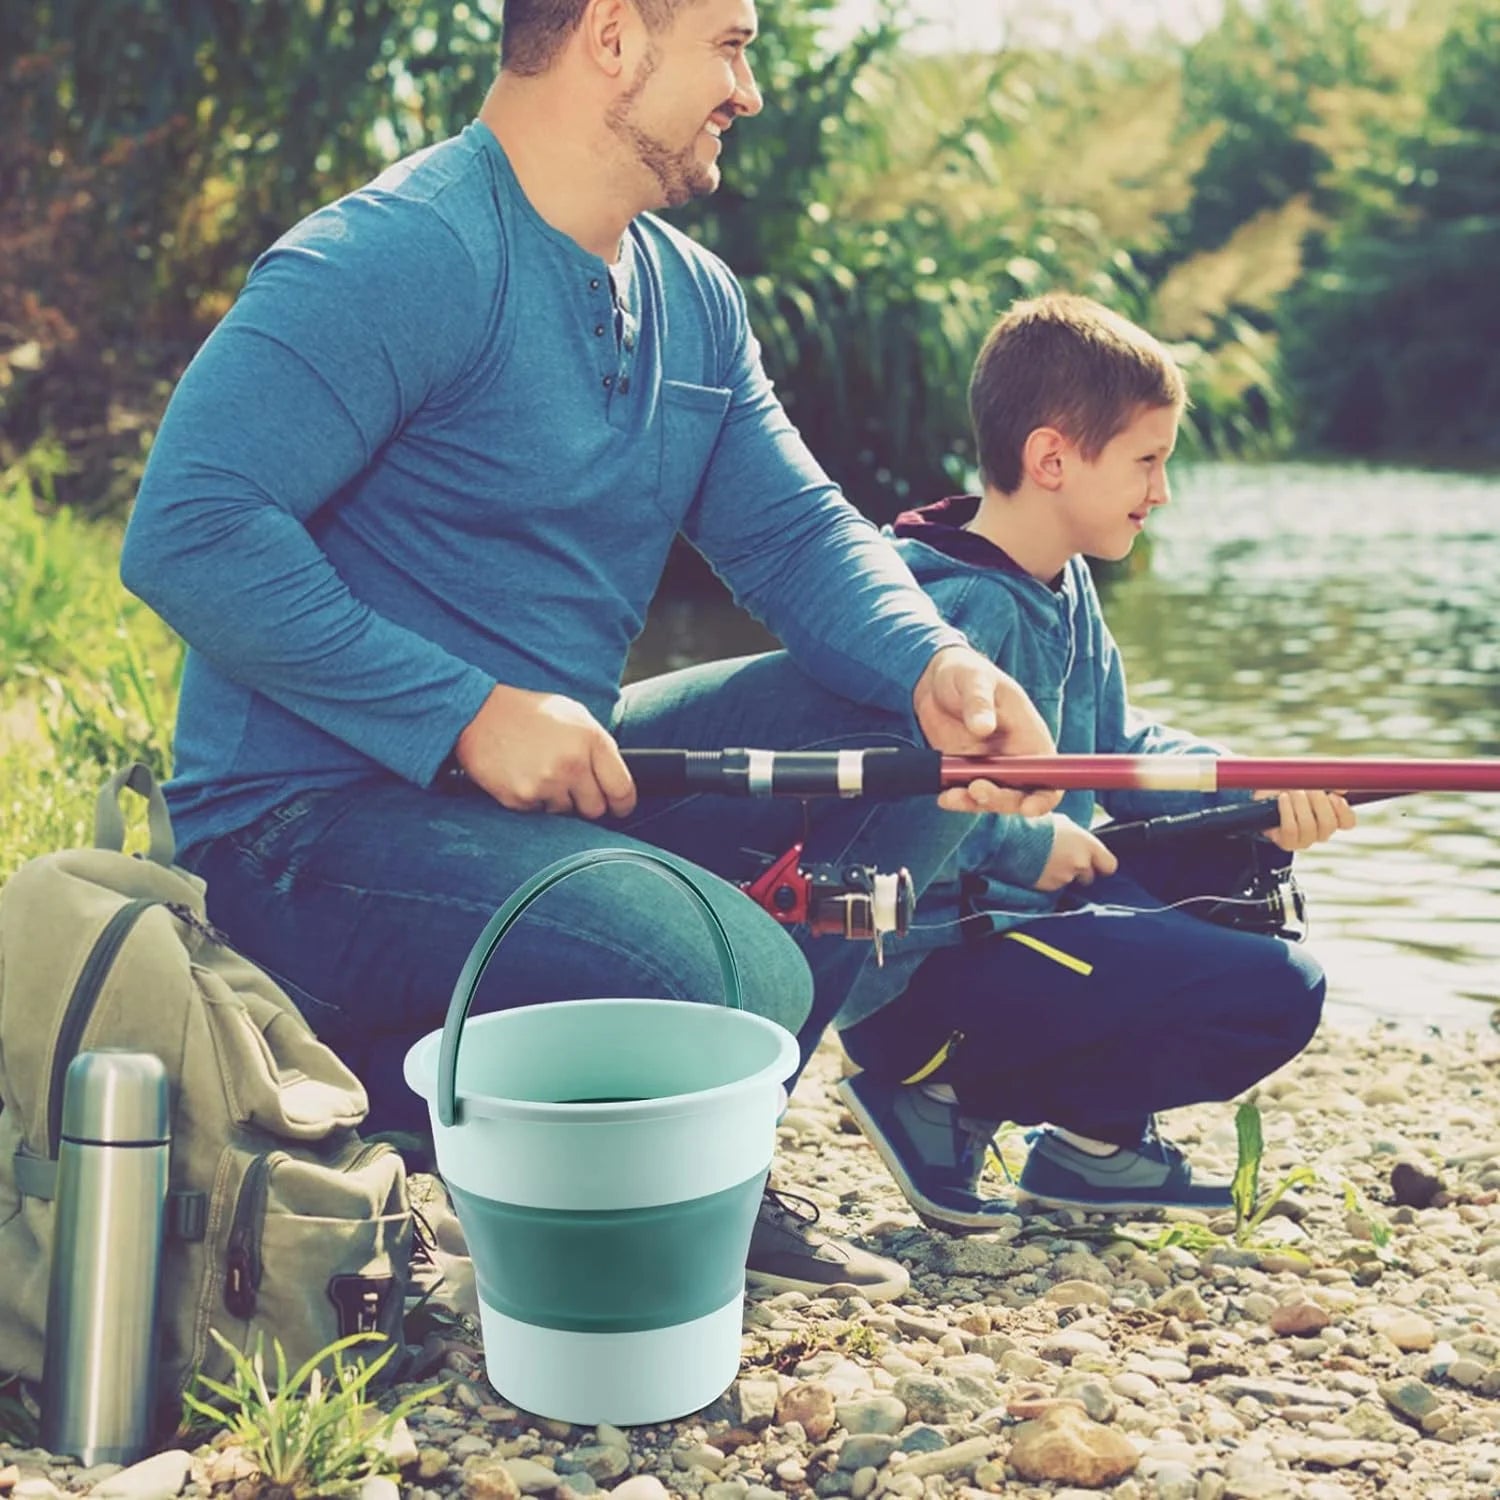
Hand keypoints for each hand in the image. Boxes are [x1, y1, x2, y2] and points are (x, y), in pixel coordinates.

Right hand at [454, 684, 635, 818]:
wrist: (478, 714)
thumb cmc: (530, 714)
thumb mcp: (574, 715)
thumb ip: (597, 745)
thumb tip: (614, 777)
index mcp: (591, 740)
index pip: (622, 790)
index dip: (622, 804)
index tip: (618, 808)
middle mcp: (572, 764)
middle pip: (596, 809)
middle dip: (588, 804)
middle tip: (573, 789)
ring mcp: (546, 783)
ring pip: (567, 814)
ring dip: (559, 801)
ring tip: (542, 774)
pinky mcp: (522, 798)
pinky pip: (540, 814)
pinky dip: (534, 802)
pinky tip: (524, 777)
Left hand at [913, 645, 1060, 816]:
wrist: (934, 680)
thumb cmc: (965, 673)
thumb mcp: (974, 680)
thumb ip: (979, 702)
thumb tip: (983, 727)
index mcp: (1030, 736)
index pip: (1051, 776)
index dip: (1045, 797)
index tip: (1028, 808)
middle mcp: (1014, 757)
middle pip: (1021, 795)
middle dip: (1001, 800)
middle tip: (977, 789)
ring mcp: (989, 768)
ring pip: (991, 799)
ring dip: (974, 803)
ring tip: (952, 796)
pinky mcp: (964, 772)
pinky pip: (965, 794)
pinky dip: (957, 799)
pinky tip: (944, 796)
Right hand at [1034, 815, 1119, 891]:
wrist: (1015, 838)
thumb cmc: (1038, 824)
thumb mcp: (1064, 824)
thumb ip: (1078, 837)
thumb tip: (1079, 843)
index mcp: (1087, 845)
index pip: (1110, 865)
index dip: (1102, 865)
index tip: (1095, 864)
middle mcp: (1081, 863)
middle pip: (1089, 877)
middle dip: (1079, 872)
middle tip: (1064, 862)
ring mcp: (1065, 877)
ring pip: (1069, 881)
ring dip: (1060, 874)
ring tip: (1045, 861)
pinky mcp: (1050, 887)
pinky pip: (1053, 886)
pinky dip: (1048, 879)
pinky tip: (1038, 868)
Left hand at [1252, 789, 1356, 851]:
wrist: (1264, 799)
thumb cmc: (1290, 788)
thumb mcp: (1308, 781)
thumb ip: (1327, 784)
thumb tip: (1342, 789)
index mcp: (1332, 818)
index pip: (1348, 822)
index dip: (1343, 810)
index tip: (1333, 796)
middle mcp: (1321, 832)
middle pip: (1328, 824)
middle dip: (1318, 802)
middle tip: (1308, 788)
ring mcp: (1305, 840)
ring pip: (1309, 826)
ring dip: (1300, 805)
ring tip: (1292, 791)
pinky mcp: (1288, 843)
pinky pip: (1291, 830)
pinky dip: (1287, 811)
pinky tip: (1282, 799)